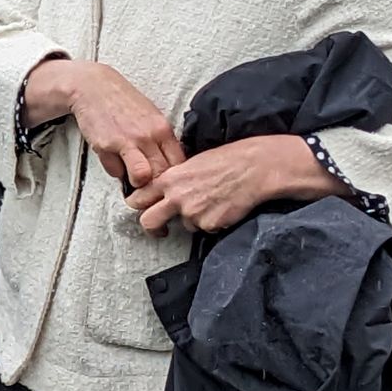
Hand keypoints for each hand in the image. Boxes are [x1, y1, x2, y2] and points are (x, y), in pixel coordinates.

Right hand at [32, 60, 184, 191]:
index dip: (174, 178)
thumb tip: (168, 166)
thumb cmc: (122, 102)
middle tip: (150, 186)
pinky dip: (115, 171)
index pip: (179, 164)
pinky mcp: (106, 146)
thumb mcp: (151, 117)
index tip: (167, 182)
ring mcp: (127, 141)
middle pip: (163, 174)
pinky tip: (114, 160)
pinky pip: (115, 172)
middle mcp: (148, 136)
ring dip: (137, 184)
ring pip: (142, 177)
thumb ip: (161, 140)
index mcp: (163, 129)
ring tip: (132, 179)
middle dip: (156, 186)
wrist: (93, 87)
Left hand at [126, 135, 337, 236]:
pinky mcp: (209, 224)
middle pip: (148, 222)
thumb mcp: (191, 164)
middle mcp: (176, 197)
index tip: (142, 208)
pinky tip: (222, 207)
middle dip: (153, 228)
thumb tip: (161, 191)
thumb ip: (173, 180)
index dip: (139, 205)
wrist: (253, 168)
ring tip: (211, 202)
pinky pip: (205, 229)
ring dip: (193, 219)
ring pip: (184, 225)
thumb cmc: (225, 161)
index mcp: (168, 179)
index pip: (138, 198)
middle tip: (160, 229)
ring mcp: (192, 213)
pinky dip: (212, 222)